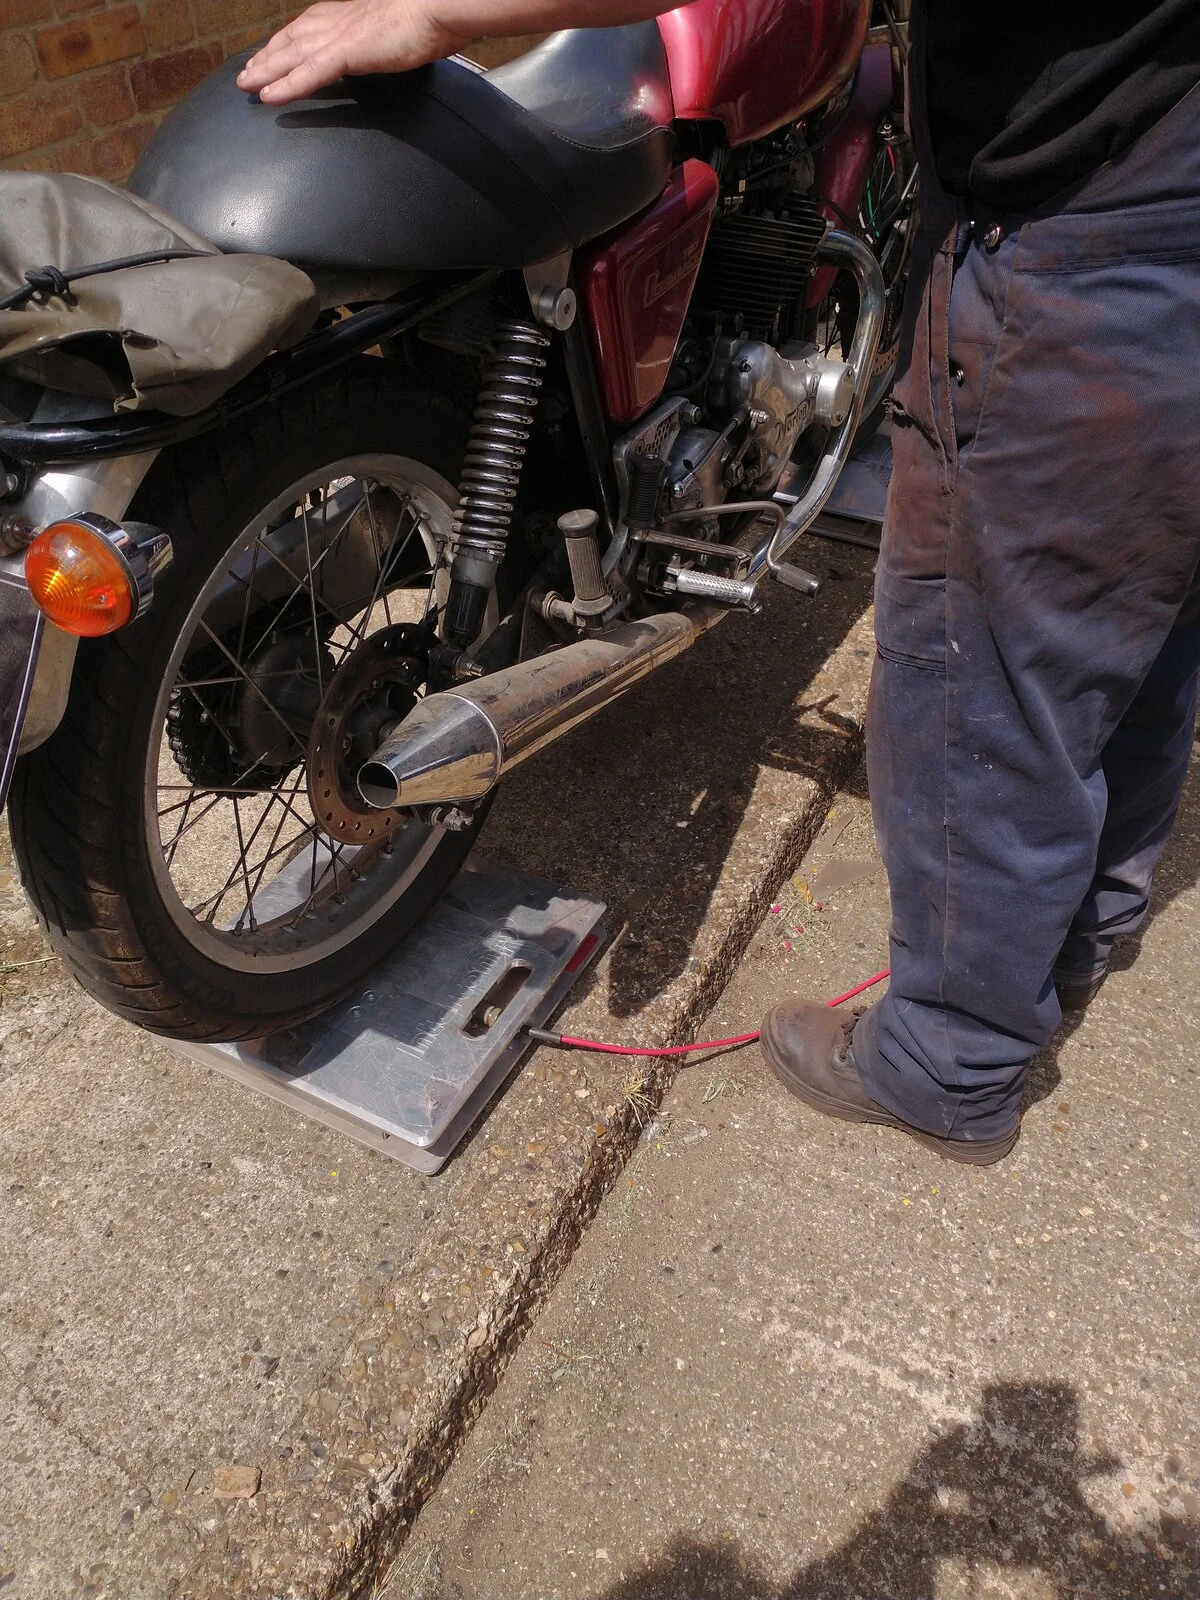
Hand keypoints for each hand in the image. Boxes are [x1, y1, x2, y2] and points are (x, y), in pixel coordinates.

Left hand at [235, 0, 468, 103]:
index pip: (306, 29)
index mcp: (348, 15)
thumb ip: (379, 41)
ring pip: (291, 56)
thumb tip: (381, 51)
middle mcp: (336, 21)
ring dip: (266, 71)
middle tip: (246, 75)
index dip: (285, 43)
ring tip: (247, 86)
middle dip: (267, 58)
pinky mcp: (345, 52)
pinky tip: (269, 96)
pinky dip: (286, 85)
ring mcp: (338, 36)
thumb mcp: (395, 31)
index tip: (269, 55)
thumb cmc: (425, 20)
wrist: (435, 10)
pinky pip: (308, 73)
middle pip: (291, 41)